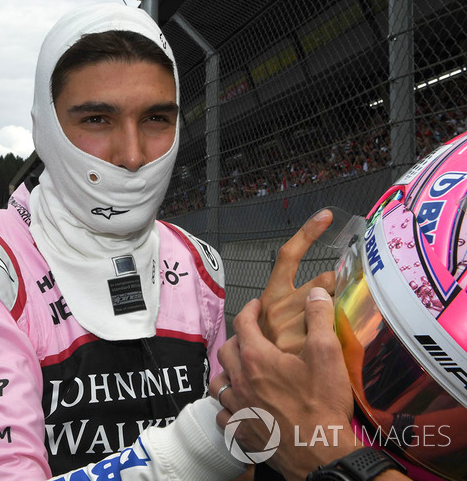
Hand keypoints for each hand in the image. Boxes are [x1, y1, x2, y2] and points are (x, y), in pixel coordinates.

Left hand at [212, 288, 358, 479]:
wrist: (320, 453)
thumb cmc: (322, 406)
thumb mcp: (327, 354)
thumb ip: (319, 319)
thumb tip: (316, 295)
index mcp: (257, 359)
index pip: (243, 324)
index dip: (249, 310)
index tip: (255, 306)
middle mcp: (241, 381)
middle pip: (226, 351)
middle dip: (237, 339)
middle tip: (250, 337)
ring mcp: (239, 408)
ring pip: (219, 383)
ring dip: (227, 372)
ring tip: (239, 370)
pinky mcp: (241, 432)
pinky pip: (223, 415)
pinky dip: (227, 407)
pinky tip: (238, 406)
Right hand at [260, 209, 335, 352]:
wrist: (275, 399)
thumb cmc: (279, 358)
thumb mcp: (278, 323)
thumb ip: (301, 304)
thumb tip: (327, 289)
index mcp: (272, 297)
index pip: (287, 256)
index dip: (307, 233)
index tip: (325, 216)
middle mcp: (279, 306)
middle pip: (323, 280)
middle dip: (336, 289)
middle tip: (335, 308)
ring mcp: (292, 324)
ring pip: (335, 304)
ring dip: (340, 315)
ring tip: (330, 337)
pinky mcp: (306, 343)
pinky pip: (339, 329)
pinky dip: (342, 335)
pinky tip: (333, 351)